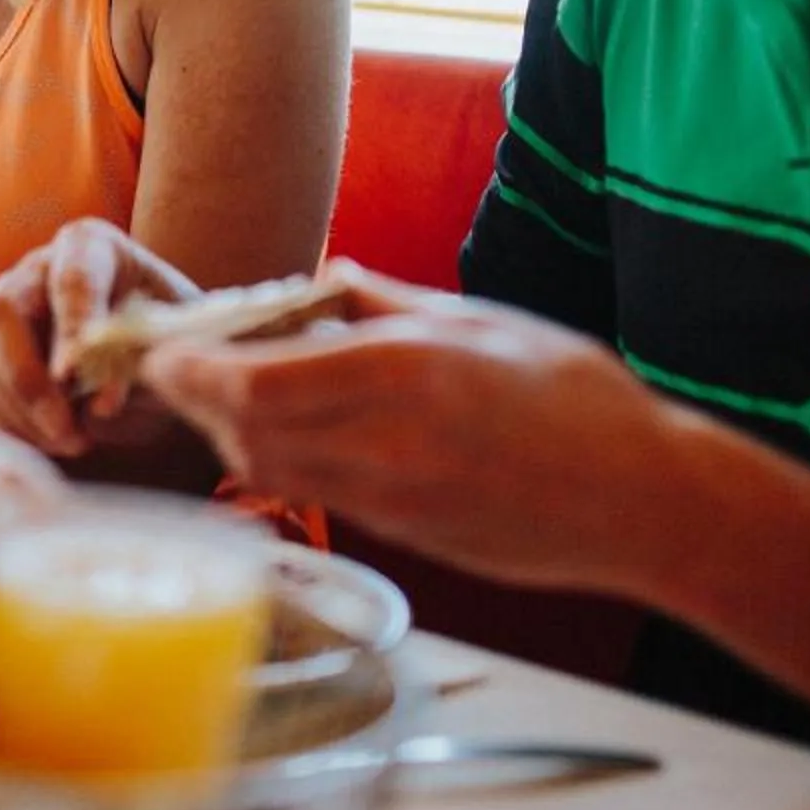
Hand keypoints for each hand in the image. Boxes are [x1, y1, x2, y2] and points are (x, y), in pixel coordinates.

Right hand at [0, 218, 200, 457]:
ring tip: (74, 442)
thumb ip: (142, 360)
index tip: (74, 373)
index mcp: (90, 245)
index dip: (72, 324)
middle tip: (65, 426)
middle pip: (3, 312)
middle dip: (29, 377)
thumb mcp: (175, 341)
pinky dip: (14, 425)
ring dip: (24, 410)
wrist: (161, 356)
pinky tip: (55, 440)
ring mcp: (7, 311)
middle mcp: (36, 270)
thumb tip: (98, 403)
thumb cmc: (170, 337)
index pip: (73, 279)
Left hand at [138, 272, 694, 591]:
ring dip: (234, 438)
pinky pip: (318, 497)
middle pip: (248, 432)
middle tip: (175, 374)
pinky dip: (284, 467)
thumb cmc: (580, 400)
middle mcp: (387, 441)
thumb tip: (327, 272)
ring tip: (220, 402)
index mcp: (405, 372)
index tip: (163, 353)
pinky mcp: (407, 536)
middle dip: (198, 405)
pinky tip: (286, 437)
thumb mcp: (484, 321)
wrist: (646, 504)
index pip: (258, 380)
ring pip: (274, 472)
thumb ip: (391, 301)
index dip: (194, 371)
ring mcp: (394, 498)